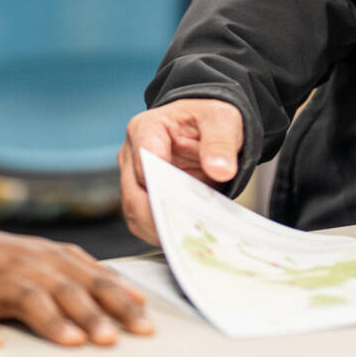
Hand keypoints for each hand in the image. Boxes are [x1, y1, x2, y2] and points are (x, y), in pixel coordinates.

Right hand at [0, 199, 154, 346]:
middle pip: (68, 291)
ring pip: (29, 298)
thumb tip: (136, 297)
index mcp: (55, 261)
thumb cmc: (5, 258)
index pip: (96, 282)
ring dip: (52, 320)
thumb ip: (91, 277)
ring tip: (72, 341)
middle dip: (93, 315)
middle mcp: (31, 267)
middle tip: (114, 339)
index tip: (146, 327)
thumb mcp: (51, 260)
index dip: (122, 304)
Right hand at [117, 98, 244, 244]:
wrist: (207, 126)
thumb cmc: (208, 118)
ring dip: (160, 229)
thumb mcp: (222, 119)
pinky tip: (186, 236)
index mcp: (147, 128)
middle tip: (188, 230)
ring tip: (189, 238)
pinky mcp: (145, 197)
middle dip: (160, 215)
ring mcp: (135, 178)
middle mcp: (133, 154)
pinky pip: (145, 222)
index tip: (181, 202)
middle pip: (134, 194)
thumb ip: (220, 141)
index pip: (144, 160)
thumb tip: (220, 169)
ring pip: (135, 213)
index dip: (161, 183)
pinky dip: (163, 232)